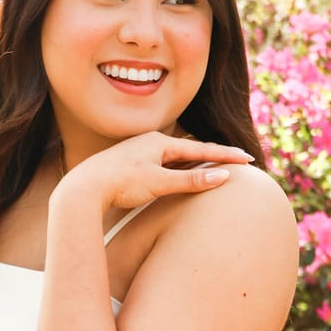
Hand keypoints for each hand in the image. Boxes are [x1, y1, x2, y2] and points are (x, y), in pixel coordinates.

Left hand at [60, 131, 253, 212]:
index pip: (201, 148)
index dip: (225, 155)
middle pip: (190, 148)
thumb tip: (222, 176)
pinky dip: (178, 168)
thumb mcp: (159, 183)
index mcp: (159, 142)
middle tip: (236, 160)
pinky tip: (177, 173)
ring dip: (195, 161)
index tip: (247, 159)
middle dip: (213, 154)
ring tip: (213, 165)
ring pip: (175, 156)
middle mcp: (150, 143)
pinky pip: (162, 164)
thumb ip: (191, 180)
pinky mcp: (130, 165)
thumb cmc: (120, 183)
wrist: (83, 188)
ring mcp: (139, 153)